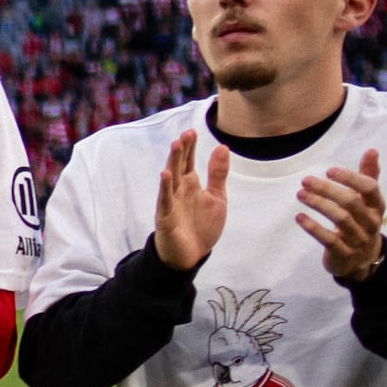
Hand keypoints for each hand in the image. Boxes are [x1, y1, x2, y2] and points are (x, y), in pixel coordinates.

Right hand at [149, 131, 228, 274]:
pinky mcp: (166, 217)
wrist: (190, 255)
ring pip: (171, 178)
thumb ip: (218, 173)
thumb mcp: (217, 197)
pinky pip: (165, 200)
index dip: (190, 147)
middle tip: (186, 133)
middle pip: (179, 165)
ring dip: (173, 161)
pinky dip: (165, 187)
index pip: (189, 161)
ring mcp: (171, 202)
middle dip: (182, 150)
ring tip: (176, 145)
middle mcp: (179, 190)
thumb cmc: (201, 226)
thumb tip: (222, 147)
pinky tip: (166, 174)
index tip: (191, 131)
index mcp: (191, 184)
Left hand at [295, 147, 386, 285]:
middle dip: (328, 190)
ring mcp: (358, 239)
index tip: (330, 170)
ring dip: (318, 204)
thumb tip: (372, 150)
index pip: (369, 188)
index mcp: (377, 207)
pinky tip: (299, 217)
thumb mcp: (368, 201)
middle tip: (306, 180)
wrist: (363, 261)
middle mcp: (371, 222)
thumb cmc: (362, 222)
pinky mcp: (343, 254)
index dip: (351, 178)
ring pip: (340, 219)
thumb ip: (369, 176)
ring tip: (300, 194)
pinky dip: (313, 228)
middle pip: (351, 202)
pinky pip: (329, 240)